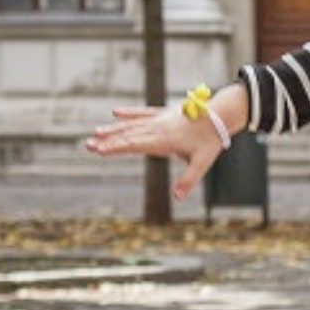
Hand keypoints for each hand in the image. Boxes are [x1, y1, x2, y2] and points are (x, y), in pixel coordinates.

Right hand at [85, 95, 229, 200]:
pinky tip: (115, 112)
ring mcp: (160, 119)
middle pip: (128, 135)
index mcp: (163, 140)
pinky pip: (143, 112)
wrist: (221, 114)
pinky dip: (130, 113)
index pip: (135, 145)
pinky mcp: (164, 113)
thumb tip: (177, 197)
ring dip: (113, 129)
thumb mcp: (202, 162)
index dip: (117, 148)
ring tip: (95, 133)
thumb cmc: (210, 140)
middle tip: (88, 145)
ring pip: (132, 124)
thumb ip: (188, 179)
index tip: (100, 150)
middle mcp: (157, 128)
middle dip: (108, 141)